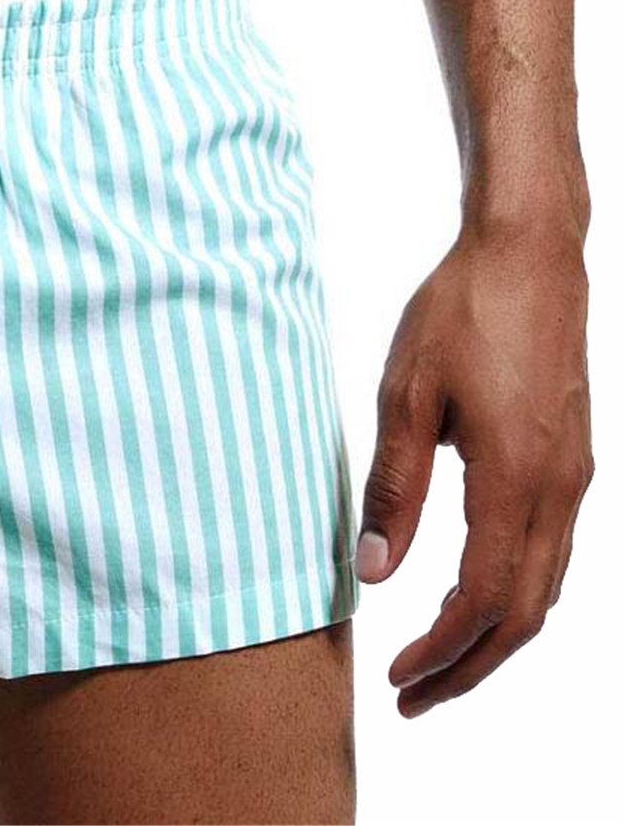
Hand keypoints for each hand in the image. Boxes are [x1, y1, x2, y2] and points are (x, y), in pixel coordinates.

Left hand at [355, 217, 591, 716]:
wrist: (528, 253)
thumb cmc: (462, 312)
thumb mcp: (405, 396)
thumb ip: (393, 489)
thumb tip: (373, 571)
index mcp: (517, 480)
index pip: (484, 600)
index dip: (442, 650)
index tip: (398, 677)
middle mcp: (560, 490)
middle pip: (526, 614)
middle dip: (471, 665)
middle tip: (415, 695)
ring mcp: (575, 475)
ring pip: (547, 588)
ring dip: (496, 634)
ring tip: (441, 659)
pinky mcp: (573, 456)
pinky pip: (553, 550)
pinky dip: (517, 592)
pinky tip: (477, 592)